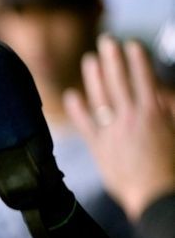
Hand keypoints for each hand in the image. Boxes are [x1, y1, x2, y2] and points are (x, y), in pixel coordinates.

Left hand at [64, 34, 174, 220]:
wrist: (157, 196)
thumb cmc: (173, 167)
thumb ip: (169, 113)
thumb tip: (162, 96)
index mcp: (154, 114)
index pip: (144, 79)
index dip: (137, 60)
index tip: (131, 44)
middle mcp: (131, 118)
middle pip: (119, 82)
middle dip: (113, 59)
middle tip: (106, 41)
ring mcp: (113, 132)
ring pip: (101, 98)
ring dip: (94, 77)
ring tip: (90, 59)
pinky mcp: (100, 148)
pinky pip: (86, 125)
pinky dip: (78, 110)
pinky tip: (72, 95)